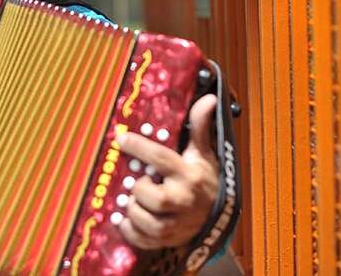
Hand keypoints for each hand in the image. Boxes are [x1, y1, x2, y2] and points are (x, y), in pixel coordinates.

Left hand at [116, 94, 219, 248]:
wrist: (219, 215)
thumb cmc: (206, 179)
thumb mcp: (203, 153)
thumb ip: (200, 127)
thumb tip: (208, 99)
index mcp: (190, 174)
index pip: (161, 158)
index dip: (139, 147)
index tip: (121, 138)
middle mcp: (185, 200)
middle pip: (155, 197)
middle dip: (139, 189)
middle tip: (135, 183)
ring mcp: (179, 224)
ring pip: (149, 222)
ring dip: (133, 211)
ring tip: (132, 201)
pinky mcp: (170, 240)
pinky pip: (145, 240)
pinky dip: (131, 232)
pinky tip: (126, 220)